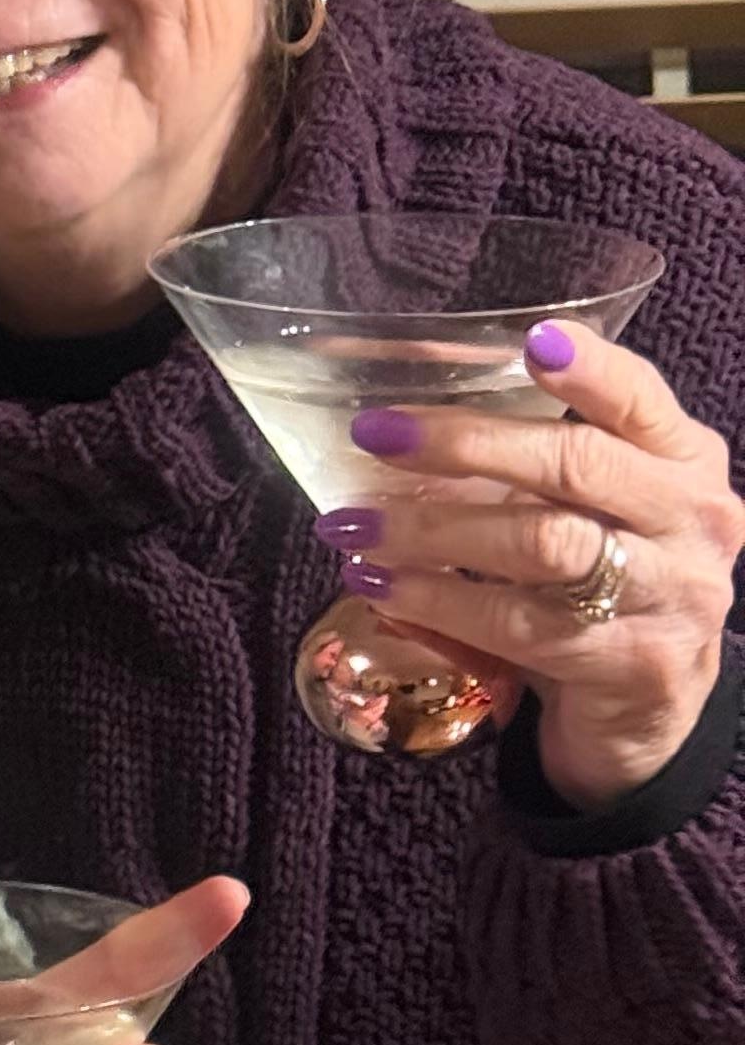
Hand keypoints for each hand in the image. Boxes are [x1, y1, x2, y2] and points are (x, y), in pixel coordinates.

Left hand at [331, 323, 742, 811]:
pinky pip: (518, 625)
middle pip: (576, 465)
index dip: (589, 368)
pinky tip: (380, 587)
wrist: (649, 703)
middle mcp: (691, 520)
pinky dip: (437, 601)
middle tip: (374, 434)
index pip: (641, 398)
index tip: (532, 342)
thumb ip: (537, 453)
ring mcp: (669, 595)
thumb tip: (405, 415)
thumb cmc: (604, 575)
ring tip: (354, 524)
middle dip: (466, 444)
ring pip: (543, 546)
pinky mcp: (628, 663)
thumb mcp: (596, 503)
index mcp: (682, 460)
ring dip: (435, 531)